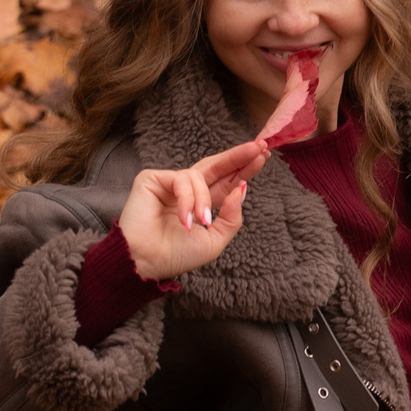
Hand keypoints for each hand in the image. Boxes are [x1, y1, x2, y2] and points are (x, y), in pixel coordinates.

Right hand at [119, 140, 266, 281]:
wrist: (148, 262)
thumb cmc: (177, 256)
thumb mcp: (215, 240)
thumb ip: (231, 216)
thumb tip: (241, 188)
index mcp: (202, 204)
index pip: (226, 181)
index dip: (243, 169)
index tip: (263, 155)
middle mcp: (187, 191)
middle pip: (216, 167)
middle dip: (238, 157)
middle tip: (259, 147)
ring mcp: (169, 184)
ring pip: (199, 176)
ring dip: (204, 199)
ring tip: (202, 222)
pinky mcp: (152, 180)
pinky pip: (180, 180)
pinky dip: (187, 200)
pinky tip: (185, 219)